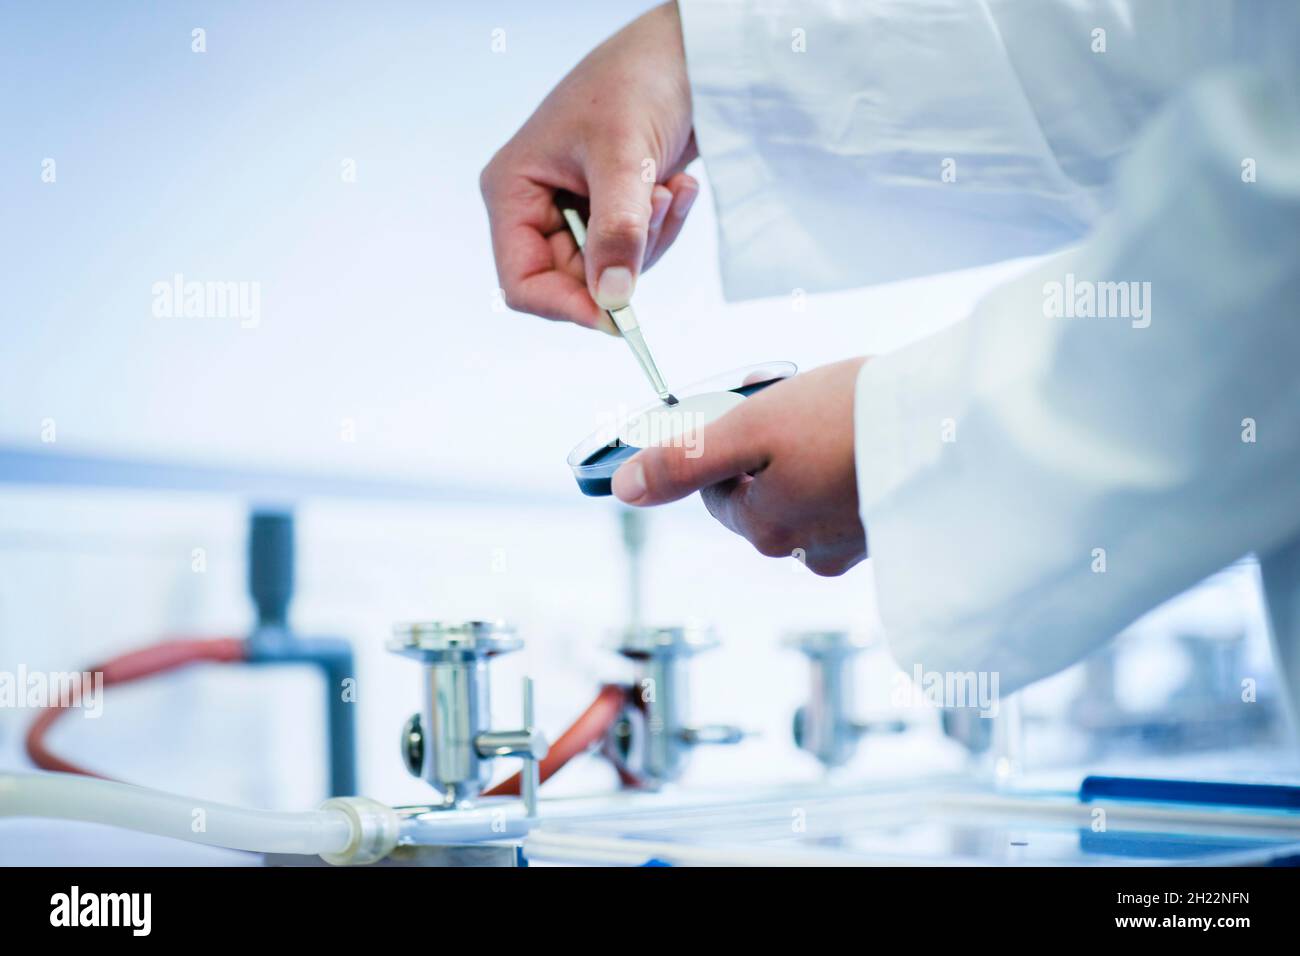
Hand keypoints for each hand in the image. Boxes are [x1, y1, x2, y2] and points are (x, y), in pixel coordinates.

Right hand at [479, 2, 697, 331]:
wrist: (684, 52)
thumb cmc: (636, 82)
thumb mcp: (623, 158)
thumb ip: (617, 231)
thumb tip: (612, 298)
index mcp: (512, 191)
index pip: (522, 282)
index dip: (565, 306)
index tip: (616, 317)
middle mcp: (536, 207)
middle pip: (573, 281)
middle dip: (624, 257)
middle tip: (656, 207)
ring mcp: (575, 210)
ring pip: (611, 271)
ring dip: (651, 238)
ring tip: (669, 187)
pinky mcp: (612, 209)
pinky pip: (635, 250)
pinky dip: (663, 226)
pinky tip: (679, 185)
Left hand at [612, 358, 868, 575]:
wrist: (950, 420)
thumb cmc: (847, 418)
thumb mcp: (750, 428)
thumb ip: (683, 462)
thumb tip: (626, 490)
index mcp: (766, 530)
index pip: (715, 493)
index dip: (723, 443)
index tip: (750, 406)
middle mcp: (806, 551)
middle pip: (760, 494)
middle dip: (766, 449)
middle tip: (794, 403)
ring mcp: (852, 546)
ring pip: (805, 494)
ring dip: (807, 456)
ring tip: (835, 415)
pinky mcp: (890, 530)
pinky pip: (848, 497)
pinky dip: (847, 467)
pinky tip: (864, 436)